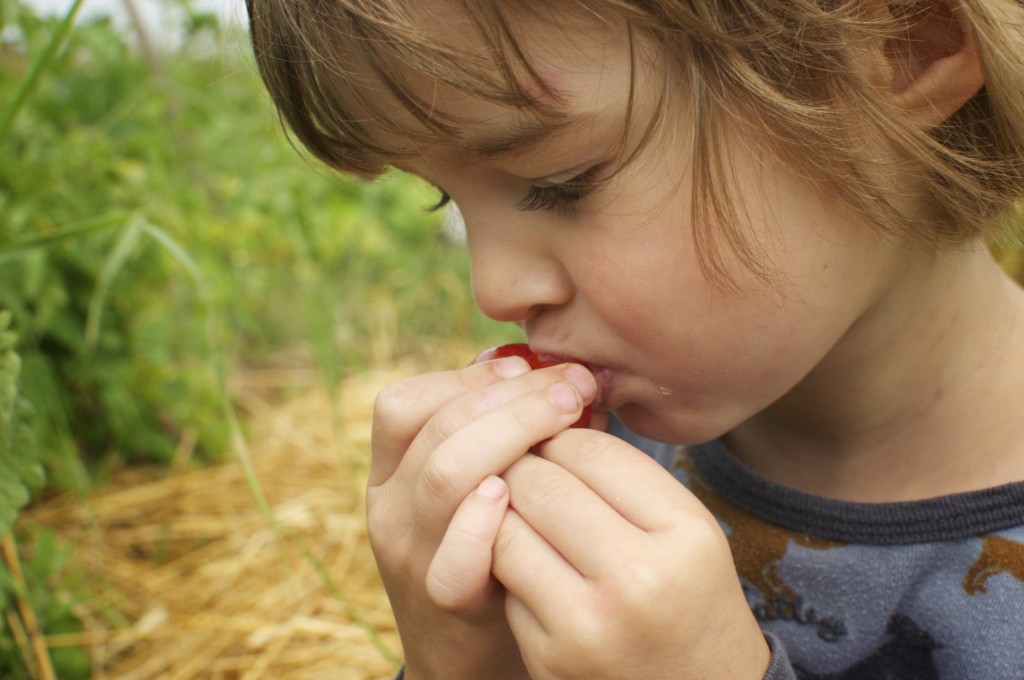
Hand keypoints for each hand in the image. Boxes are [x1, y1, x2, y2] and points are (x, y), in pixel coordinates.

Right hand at [366, 357, 596, 679]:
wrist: (465, 655)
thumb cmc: (489, 550)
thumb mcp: (477, 485)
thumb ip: (497, 432)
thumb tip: (545, 367)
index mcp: (391, 472)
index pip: (403, 402)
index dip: (467, 379)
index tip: (529, 366)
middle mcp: (389, 506)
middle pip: (437, 429)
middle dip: (512, 396)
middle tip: (572, 384)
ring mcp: (412, 553)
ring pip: (445, 473)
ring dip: (513, 432)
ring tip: (569, 415)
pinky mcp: (446, 597)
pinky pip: (454, 554)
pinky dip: (483, 519)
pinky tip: (518, 492)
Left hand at [493, 429, 770, 679]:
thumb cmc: (689, 598)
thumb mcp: (687, 531)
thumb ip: (626, 475)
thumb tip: (547, 422)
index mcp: (684, 532)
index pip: (592, 449)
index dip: (560, 434)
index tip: (554, 439)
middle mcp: (639, 577)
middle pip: (541, 482)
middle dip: (524, 465)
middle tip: (525, 466)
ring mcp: (590, 622)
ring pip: (506, 527)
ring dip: (502, 510)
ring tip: (518, 508)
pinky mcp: (551, 656)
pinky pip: (502, 580)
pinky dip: (505, 564)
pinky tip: (528, 565)